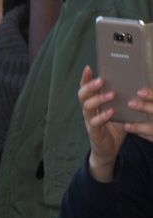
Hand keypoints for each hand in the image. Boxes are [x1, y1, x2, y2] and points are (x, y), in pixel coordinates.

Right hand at [78, 66, 152, 180]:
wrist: (109, 150)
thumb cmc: (114, 127)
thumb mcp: (119, 109)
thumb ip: (121, 98)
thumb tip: (134, 82)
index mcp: (93, 103)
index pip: (86, 88)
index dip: (85, 78)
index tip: (89, 68)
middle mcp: (88, 111)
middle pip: (82, 95)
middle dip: (90, 86)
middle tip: (101, 80)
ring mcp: (89, 121)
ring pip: (87, 107)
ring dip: (98, 99)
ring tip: (111, 94)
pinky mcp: (94, 132)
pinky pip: (95, 123)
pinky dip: (103, 116)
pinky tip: (111, 112)